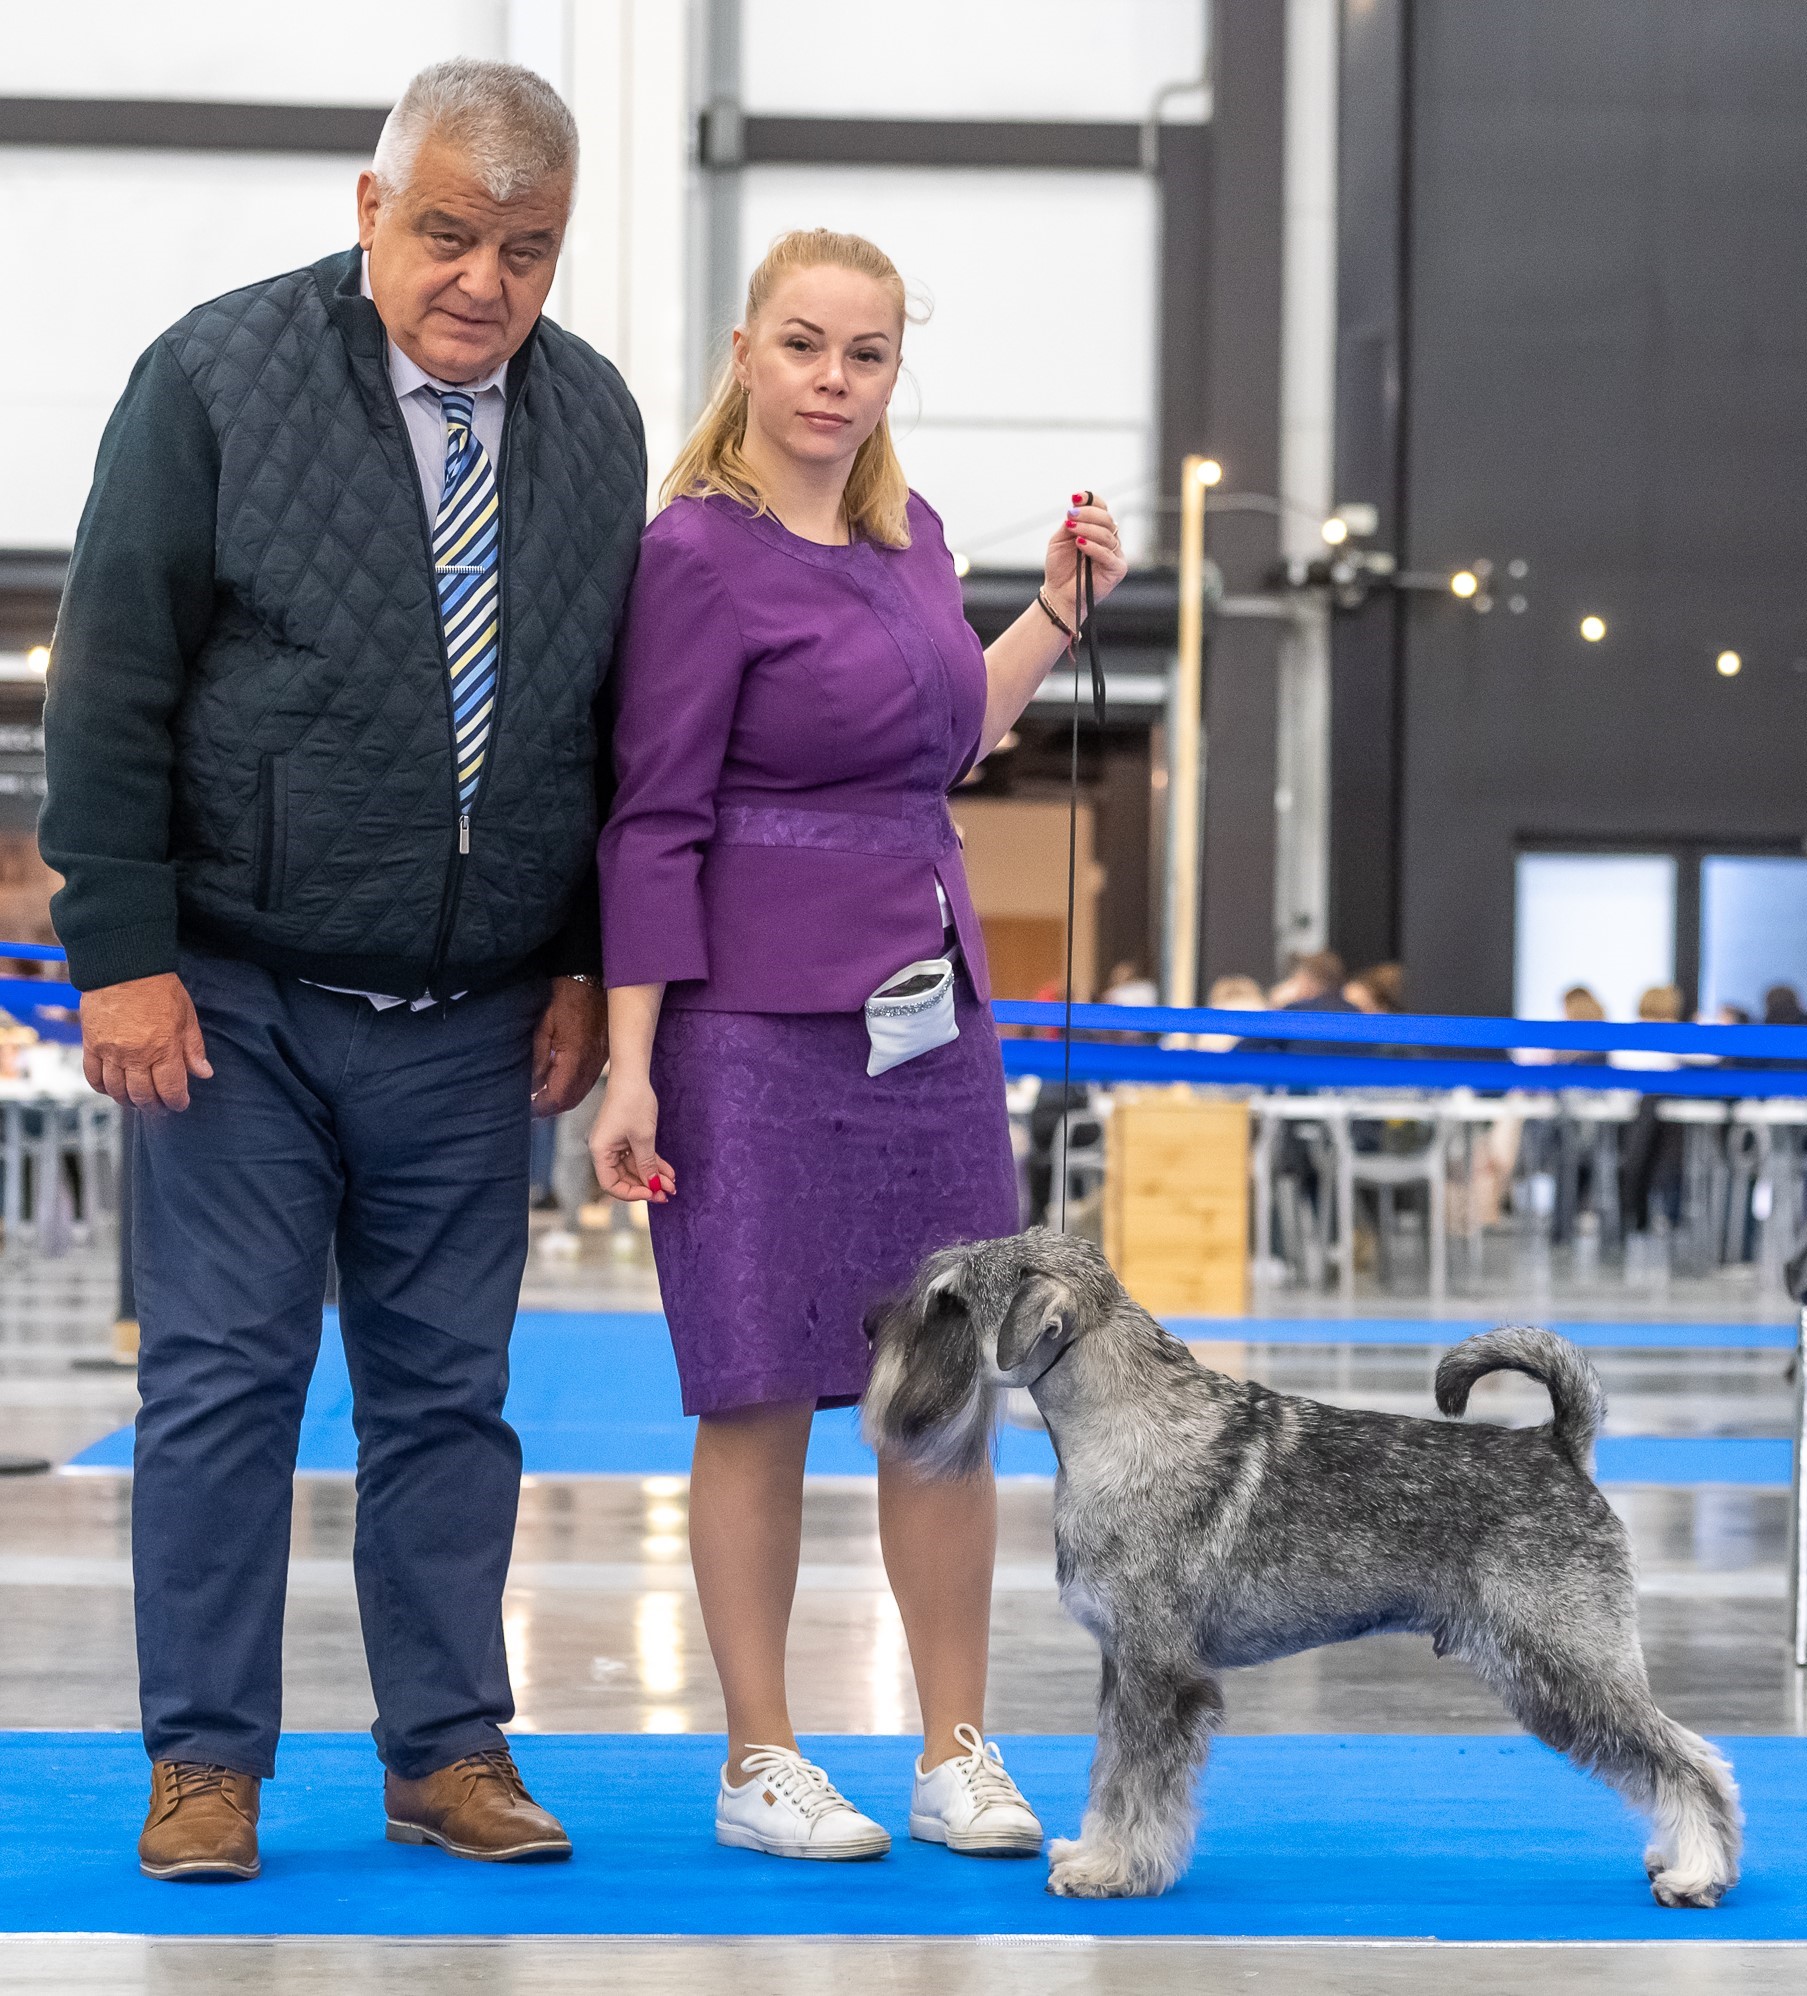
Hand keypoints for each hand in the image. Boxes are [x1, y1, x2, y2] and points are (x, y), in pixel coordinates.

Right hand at [80, 972, 211, 1112]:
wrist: (124, 967)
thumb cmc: (160, 989)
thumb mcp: (187, 1017)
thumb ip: (193, 1048)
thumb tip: (204, 1073)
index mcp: (164, 1049)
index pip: (171, 1089)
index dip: (177, 1102)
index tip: (180, 1104)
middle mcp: (136, 1056)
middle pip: (142, 1095)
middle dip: (154, 1107)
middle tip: (160, 1107)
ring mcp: (110, 1052)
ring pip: (117, 1091)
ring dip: (129, 1101)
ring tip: (138, 1101)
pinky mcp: (91, 1045)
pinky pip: (93, 1077)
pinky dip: (103, 1088)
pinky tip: (113, 1089)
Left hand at [531, 976, 607, 1117]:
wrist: (591, 979)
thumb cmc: (565, 998)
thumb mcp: (543, 1027)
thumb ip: (537, 1060)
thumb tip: (531, 1085)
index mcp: (575, 1059)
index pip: (558, 1096)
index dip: (541, 1107)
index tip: (528, 1108)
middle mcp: (591, 1064)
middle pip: (571, 1100)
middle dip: (551, 1107)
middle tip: (534, 1107)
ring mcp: (600, 1060)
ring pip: (581, 1093)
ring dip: (563, 1099)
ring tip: (544, 1096)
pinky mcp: (603, 1055)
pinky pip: (588, 1081)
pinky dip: (574, 1088)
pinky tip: (561, 1082)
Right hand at [588, 1073, 675, 1203]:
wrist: (633, 1076)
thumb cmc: (634, 1103)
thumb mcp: (643, 1138)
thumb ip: (647, 1164)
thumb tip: (653, 1186)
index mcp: (600, 1151)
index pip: (610, 1184)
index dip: (630, 1193)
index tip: (651, 1193)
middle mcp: (603, 1150)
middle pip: (623, 1177)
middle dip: (647, 1185)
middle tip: (668, 1194)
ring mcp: (614, 1144)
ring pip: (634, 1167)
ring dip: (653, 1176)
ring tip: (672, 1185)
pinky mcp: (625, 1137)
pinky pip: (638, 1156)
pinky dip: (652, 1163)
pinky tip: (669, 1173)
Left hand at [1043, 492, 1129, 624]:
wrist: (1059, 593)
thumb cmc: (1061, 568)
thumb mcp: (1060, 540)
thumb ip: (1069, 523)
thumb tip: (1076, 507)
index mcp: (1098, 530)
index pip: (1101, 509)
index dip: (1091, 500)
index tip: (1076, 497)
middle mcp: (1109, 540)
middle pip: (1106, 519)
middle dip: (1087, 514)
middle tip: (1070, 515)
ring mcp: (1115, 554)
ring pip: (1107, 534)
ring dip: (1088, 529)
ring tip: (1072, 529)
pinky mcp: (1117, 569)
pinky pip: (1108, 554)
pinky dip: (1093, 547)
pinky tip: (1080, 543)